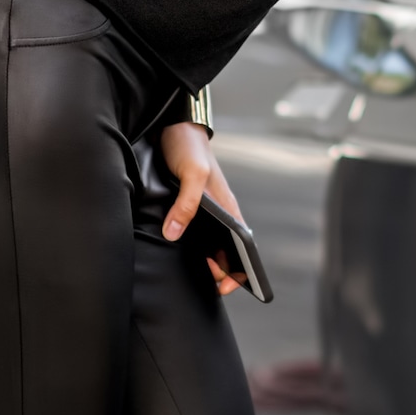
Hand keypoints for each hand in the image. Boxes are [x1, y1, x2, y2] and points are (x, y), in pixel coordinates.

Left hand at [159, 120, 248, 294]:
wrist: (174, 127)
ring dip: (202, 259)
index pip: (242, 246)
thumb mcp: (191, 174)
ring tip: (187, 274)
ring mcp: (205, 210)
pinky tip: (174, 252)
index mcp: (228, 207)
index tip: (224, 287)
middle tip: (201, 285)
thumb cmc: (189, 148)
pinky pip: (192, 232)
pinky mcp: (187, 205)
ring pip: (208, 242)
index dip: (236, 269)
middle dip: (217, 270)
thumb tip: (173, 234)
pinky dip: (187, 245)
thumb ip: (186, 204)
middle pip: (225, 249)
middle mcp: (220, 212)